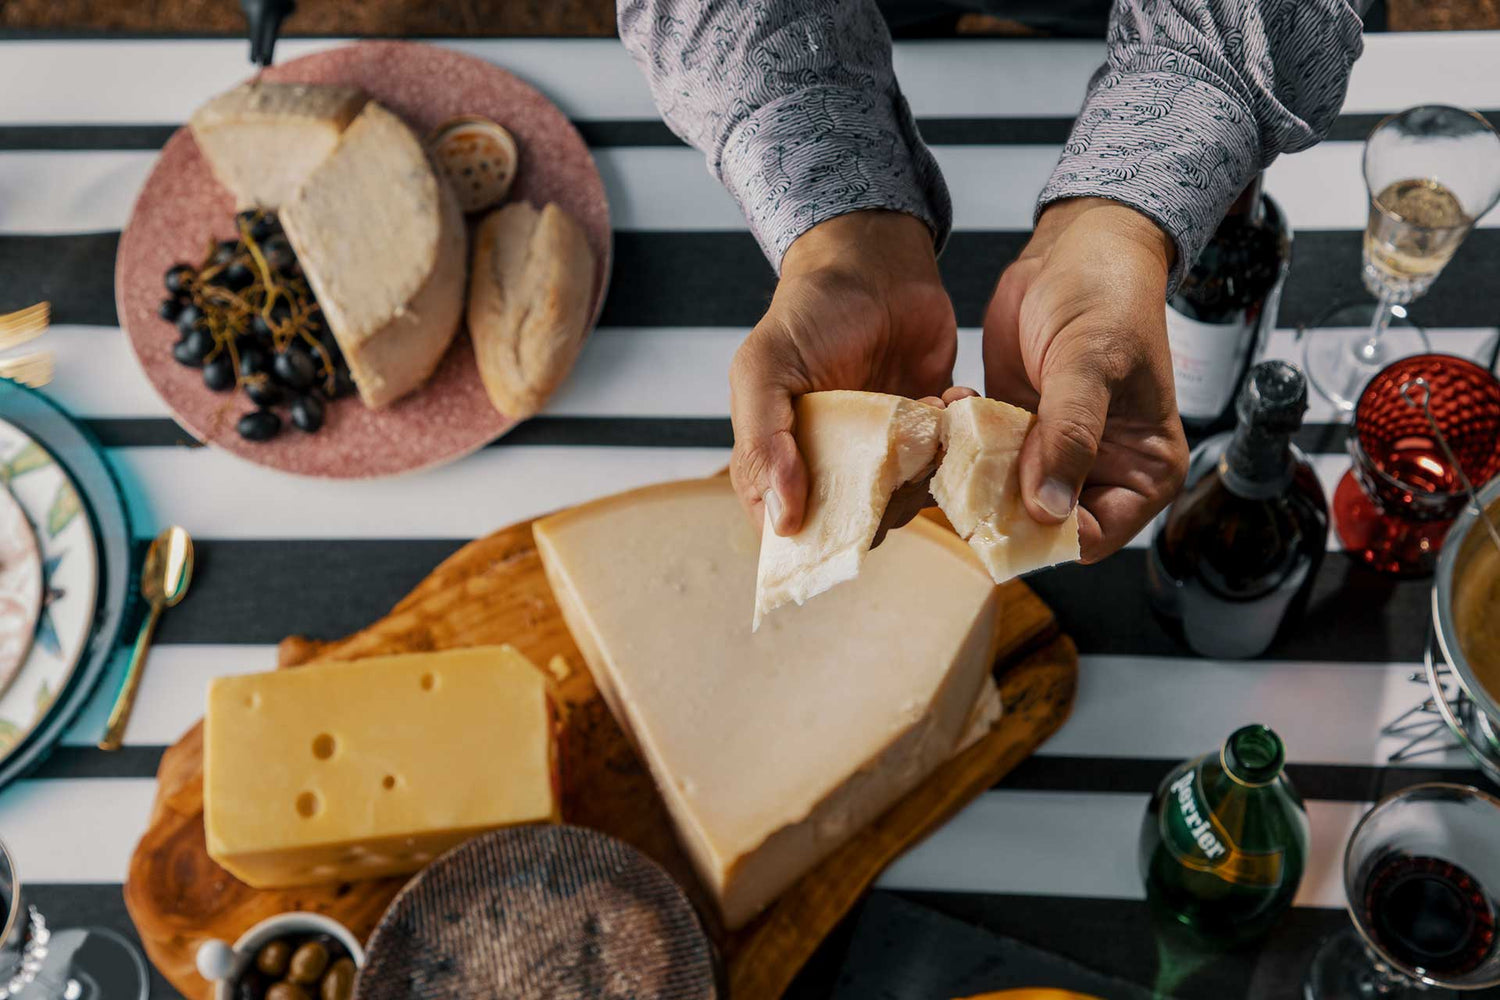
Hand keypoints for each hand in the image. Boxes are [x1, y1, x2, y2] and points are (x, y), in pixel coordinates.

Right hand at [730, 210, 960, 535]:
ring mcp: (884, 452)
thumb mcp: (763, 369)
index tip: (844, 519)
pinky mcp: (930, 433)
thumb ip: (763, 444)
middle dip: (885, 497)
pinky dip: (960, 437)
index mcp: (781, 460)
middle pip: (858, 523)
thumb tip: (782, 520)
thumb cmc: (808, 313)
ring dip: (928, 464)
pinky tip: (951, 395)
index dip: (812, 539)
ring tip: (926, 409)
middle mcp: (833, 465)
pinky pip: (951, 462)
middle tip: (895, 452)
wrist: (875, 264)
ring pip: (910, 498)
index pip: (790, 529)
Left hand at [983, 197, 1189, 561]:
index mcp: (1143, 472)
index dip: (1044, 533)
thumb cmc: (1107, 295)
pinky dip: (960, 440)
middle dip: (997, 502)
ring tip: (959, 422)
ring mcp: (1053, 455)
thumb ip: (1069, 437)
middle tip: (964, 465)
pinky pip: (980, 460)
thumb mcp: (1089, 365)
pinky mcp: (1015, 432)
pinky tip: (956, 400)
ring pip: (1002, 496)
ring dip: (971, 469)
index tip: (1001, 505)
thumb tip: (1048, 510)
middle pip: (1040, 526)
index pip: (1090, 539)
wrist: (1076, 247)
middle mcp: (1099, 473)